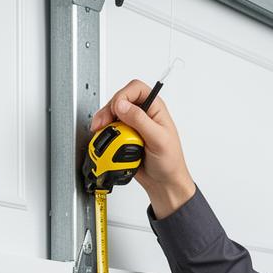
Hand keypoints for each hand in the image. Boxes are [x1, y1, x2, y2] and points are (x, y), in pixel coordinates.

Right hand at [90, 79, 196, 217]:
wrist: (164, 184)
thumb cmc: (170, 163)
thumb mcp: (158, 140)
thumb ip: (141, 121)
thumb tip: (122, 105)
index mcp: (155, 109)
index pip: (136, 89)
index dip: (123, 95)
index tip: (117, 110)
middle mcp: (143, 114)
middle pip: (119, 100)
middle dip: (108, 110)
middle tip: (103, 123)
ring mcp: (133, 125)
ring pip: (112, 114)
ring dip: (104, 122)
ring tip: (102, 133)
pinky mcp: (124, 137)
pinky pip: (110, 129)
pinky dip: (104, 133)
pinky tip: (105, 140)